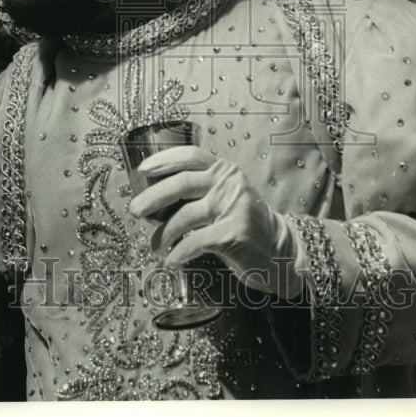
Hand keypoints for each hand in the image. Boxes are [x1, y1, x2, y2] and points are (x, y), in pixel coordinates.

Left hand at [128, 146, 301, 297]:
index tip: (143, 170)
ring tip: (155, 247)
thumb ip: (199, 194)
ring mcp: (233, 207)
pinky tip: (172, 261)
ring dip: (163, 235)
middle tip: (134, 210)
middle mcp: (230, 183)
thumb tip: (154, 203)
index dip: (164, 160)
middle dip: (152, 198)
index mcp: (225, 171)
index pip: (190, 155)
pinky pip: (194, 242)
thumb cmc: (244, 226)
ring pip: (184, 216)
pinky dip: (178, 254)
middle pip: (181, 183)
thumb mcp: (225, 200)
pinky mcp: (234, 232)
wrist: (281, 253)